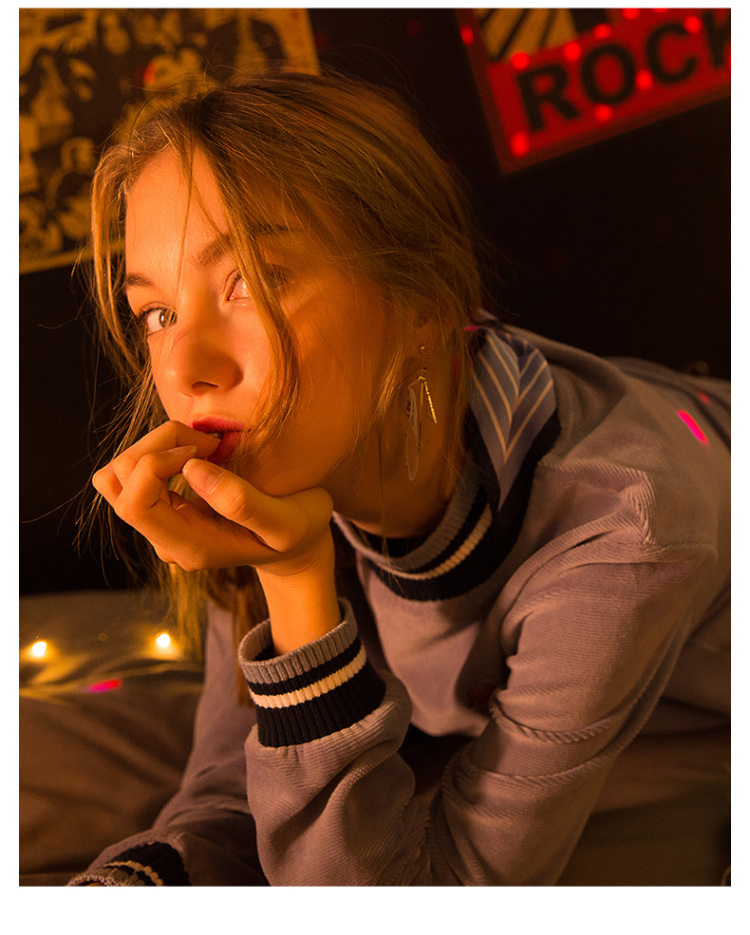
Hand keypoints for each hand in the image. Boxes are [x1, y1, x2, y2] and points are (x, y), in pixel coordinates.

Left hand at [92, 421, 333, 576]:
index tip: (204, 450)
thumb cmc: (299, 531)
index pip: (134, 504)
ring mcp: (161, 524)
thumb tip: (191, 469)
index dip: (157, 463)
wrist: (296, 546)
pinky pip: (134, 472)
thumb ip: (242, 502)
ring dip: (153, 446)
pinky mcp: (163, 507)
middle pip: (118, 482)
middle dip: (156, 446)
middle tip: (208, 442)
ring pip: (117, 474)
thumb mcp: (287, 521)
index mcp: (189, 547)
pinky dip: (158, 451)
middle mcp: (165, 539)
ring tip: (201, 446)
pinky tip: (195, 453)